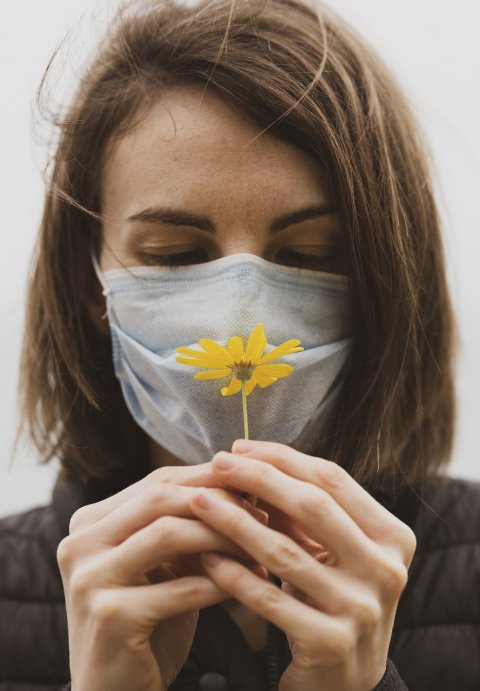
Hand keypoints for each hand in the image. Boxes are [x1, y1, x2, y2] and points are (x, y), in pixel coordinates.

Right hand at [57, 464, 267, 690]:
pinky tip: (250, 582)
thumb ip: (184, 525)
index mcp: (90, 522)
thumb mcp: (161, 564)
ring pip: (167, 534)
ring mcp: (89, 578)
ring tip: (259, 547)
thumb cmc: (147, 621)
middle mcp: (80, 543)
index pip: (157, 482)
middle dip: (216, 502)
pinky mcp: (110, 616)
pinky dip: (220, 582)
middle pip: (159, 498)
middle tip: (260, 513)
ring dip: (221, 537)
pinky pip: (179, 588)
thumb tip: (243, 484)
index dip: (207, 479)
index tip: (251, 485)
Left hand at [188, 440, 416, 690]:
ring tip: (199, 503)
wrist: (347, 680)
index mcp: (392, 536)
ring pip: (284, 551)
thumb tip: (249, 463)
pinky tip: (206, 557)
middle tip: (218, 463)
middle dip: (259, 478)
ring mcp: (361, 609)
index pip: (333, 479)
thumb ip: (304, 512)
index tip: (241, 447)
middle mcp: (386, 570)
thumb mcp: (334, 552)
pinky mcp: (330, 644)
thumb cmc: (334, 598)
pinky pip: (270, 600)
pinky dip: (235, 576)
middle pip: (312, 506)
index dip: (284, 458)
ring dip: (234, 522)